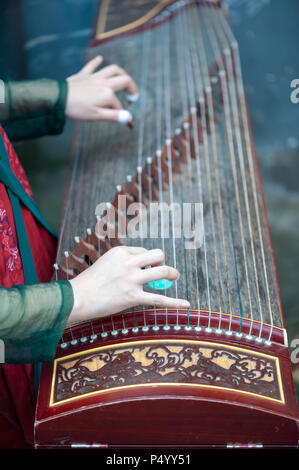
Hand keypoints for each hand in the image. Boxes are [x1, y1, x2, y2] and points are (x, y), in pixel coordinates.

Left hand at [65, 56, 137, 122]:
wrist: (58, 98)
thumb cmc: (77, 108)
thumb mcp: (97, 116)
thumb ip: (114, 116)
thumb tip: (129, 118)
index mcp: (107, 94)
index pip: (118, 105)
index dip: (121, 113)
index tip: (121, 121)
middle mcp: (103, 82)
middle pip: (123, 79)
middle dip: (131, 87)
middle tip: (132, 96)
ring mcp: (93, 77)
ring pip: (111, 69)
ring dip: (120, 72)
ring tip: (124, 78)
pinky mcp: (83, 75)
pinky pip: (91, 66)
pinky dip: (96, 62)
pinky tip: (100, 58)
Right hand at [68, 246, 189, 322]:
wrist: (77, 298)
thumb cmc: (89, 283)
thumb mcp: (105, 263)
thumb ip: (123, 262)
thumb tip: (143, 268)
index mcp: (120, 251)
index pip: (144, 251)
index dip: (147, 260)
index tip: (143, 269)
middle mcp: (128, 262)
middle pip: (158, 255)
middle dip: (163, 262)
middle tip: (162, 270)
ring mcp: (132, 279)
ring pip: (163, 272)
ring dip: (172, 274)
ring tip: (174, 278)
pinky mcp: (133, 297)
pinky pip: (159, 298)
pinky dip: (174, 302)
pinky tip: (186, 304)